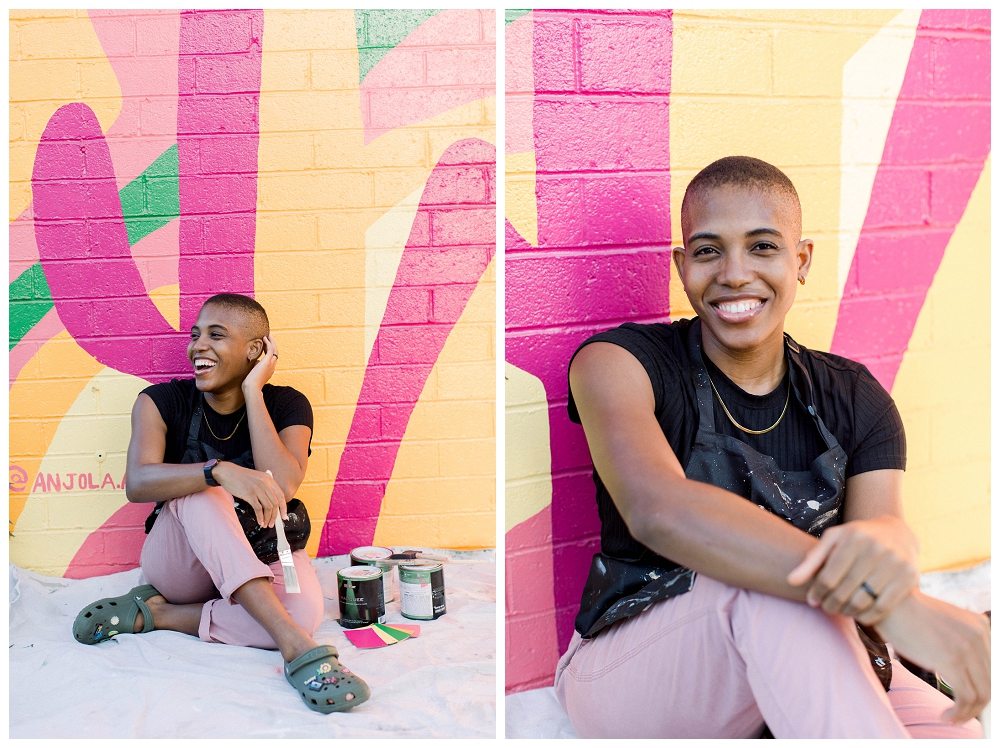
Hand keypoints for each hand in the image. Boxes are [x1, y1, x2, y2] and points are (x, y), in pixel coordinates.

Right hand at [212, 461, 286, 526]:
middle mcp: (265, 483)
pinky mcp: (249, 494)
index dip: (283, 508)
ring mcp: (257, 488)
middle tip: (272, 524)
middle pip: (275, 503)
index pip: (281, 495)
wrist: (227, 472)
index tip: (284, 517)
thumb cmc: (241, 477)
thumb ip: (266, 487)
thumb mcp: (257, 478)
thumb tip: (272, 504)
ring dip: (268, 518)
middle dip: (275, 516)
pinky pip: (258, 508)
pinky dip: (260, 517)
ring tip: (265, 524)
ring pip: (268, 507)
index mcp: (269, 479)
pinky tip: (259, 521)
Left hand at [242, 334, 277, 394]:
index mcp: (269, 370)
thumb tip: (252, 361)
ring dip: (272, 341)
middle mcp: (272, 367)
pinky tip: (265, 338)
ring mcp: (271, 364)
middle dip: (272, 344)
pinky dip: (268, 343)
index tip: (265, 345)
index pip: (272, 358)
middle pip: (275, 353)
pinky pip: (270, 349)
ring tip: (268, 334)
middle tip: (269, 337)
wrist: (251, 388)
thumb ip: (254, 367)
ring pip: (275, 350)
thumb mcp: (253, 374)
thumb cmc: (250, 384)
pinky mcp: (267, 361)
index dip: (269, 351)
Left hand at [786, 516, 918, 624]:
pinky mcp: (909, 577)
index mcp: (853, 538)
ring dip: (848, 612)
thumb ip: (812, 560)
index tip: (813, 600)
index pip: (828, 576)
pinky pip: (883, 606)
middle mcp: (875, 549)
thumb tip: (791, 581)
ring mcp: (894, 563)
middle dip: (831, 604)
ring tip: (841, 612)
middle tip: (826, 609)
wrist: (897, 533)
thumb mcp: (833, 540)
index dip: (817, 592)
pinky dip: (868, 616)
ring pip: (863, 601)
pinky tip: (860, 615)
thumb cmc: (856, 538)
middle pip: (844, 590)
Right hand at [876, 591, 990, 723]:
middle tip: (958, 715)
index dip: (982, 690)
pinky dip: (958, 713)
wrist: (887, 602)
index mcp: (981, 625)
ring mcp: (967, 647)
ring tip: (951, 718)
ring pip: (982, 695)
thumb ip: (962, 642)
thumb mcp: (945, 625)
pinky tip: (945, 716)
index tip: (967, 704)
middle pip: (991, 684)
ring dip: (968, 713)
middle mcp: (980, 635)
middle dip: (976, 706)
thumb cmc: (908, 616)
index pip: (993, 669)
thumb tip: (968, 676)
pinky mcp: (951, 660)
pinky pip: (966, 697)